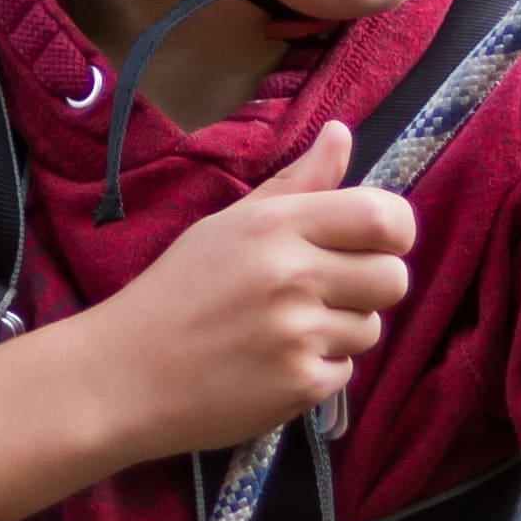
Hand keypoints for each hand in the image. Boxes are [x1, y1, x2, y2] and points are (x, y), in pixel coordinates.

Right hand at [0, 120, 414, 520]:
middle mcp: (292, 276)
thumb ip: (296, 184)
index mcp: (276, 226)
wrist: (124, 374)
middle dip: (371, 287)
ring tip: (284, 330)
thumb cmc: (177, 291)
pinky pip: (345, 372)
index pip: (383, 217)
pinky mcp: (299, 386)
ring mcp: (297, 335)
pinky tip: (272, 363)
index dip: (395, 231)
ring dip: (340, 331)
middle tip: (326, 292)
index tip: (375, 243)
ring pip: (371, 329)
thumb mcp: (230, 225)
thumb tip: (342, 133)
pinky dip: (317, 370)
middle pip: (393, 278)